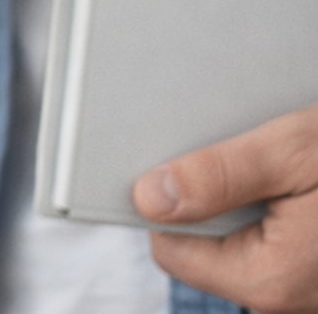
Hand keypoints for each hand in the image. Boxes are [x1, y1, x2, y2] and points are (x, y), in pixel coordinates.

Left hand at [134, 103, 317, 311]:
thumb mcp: (296, 151)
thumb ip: (220, 177)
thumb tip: (149, 198)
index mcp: (270, 280)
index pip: (171, 248)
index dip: (169, 200)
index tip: (184, 158)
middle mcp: (290, 300)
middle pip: (208, 245)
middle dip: (216, 196)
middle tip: (252, 153)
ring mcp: (312, 292)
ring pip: (246, 242)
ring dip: (253, 199)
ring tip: (289, 165)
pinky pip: (281, 244)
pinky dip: (282, 208)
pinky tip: (306, 181)